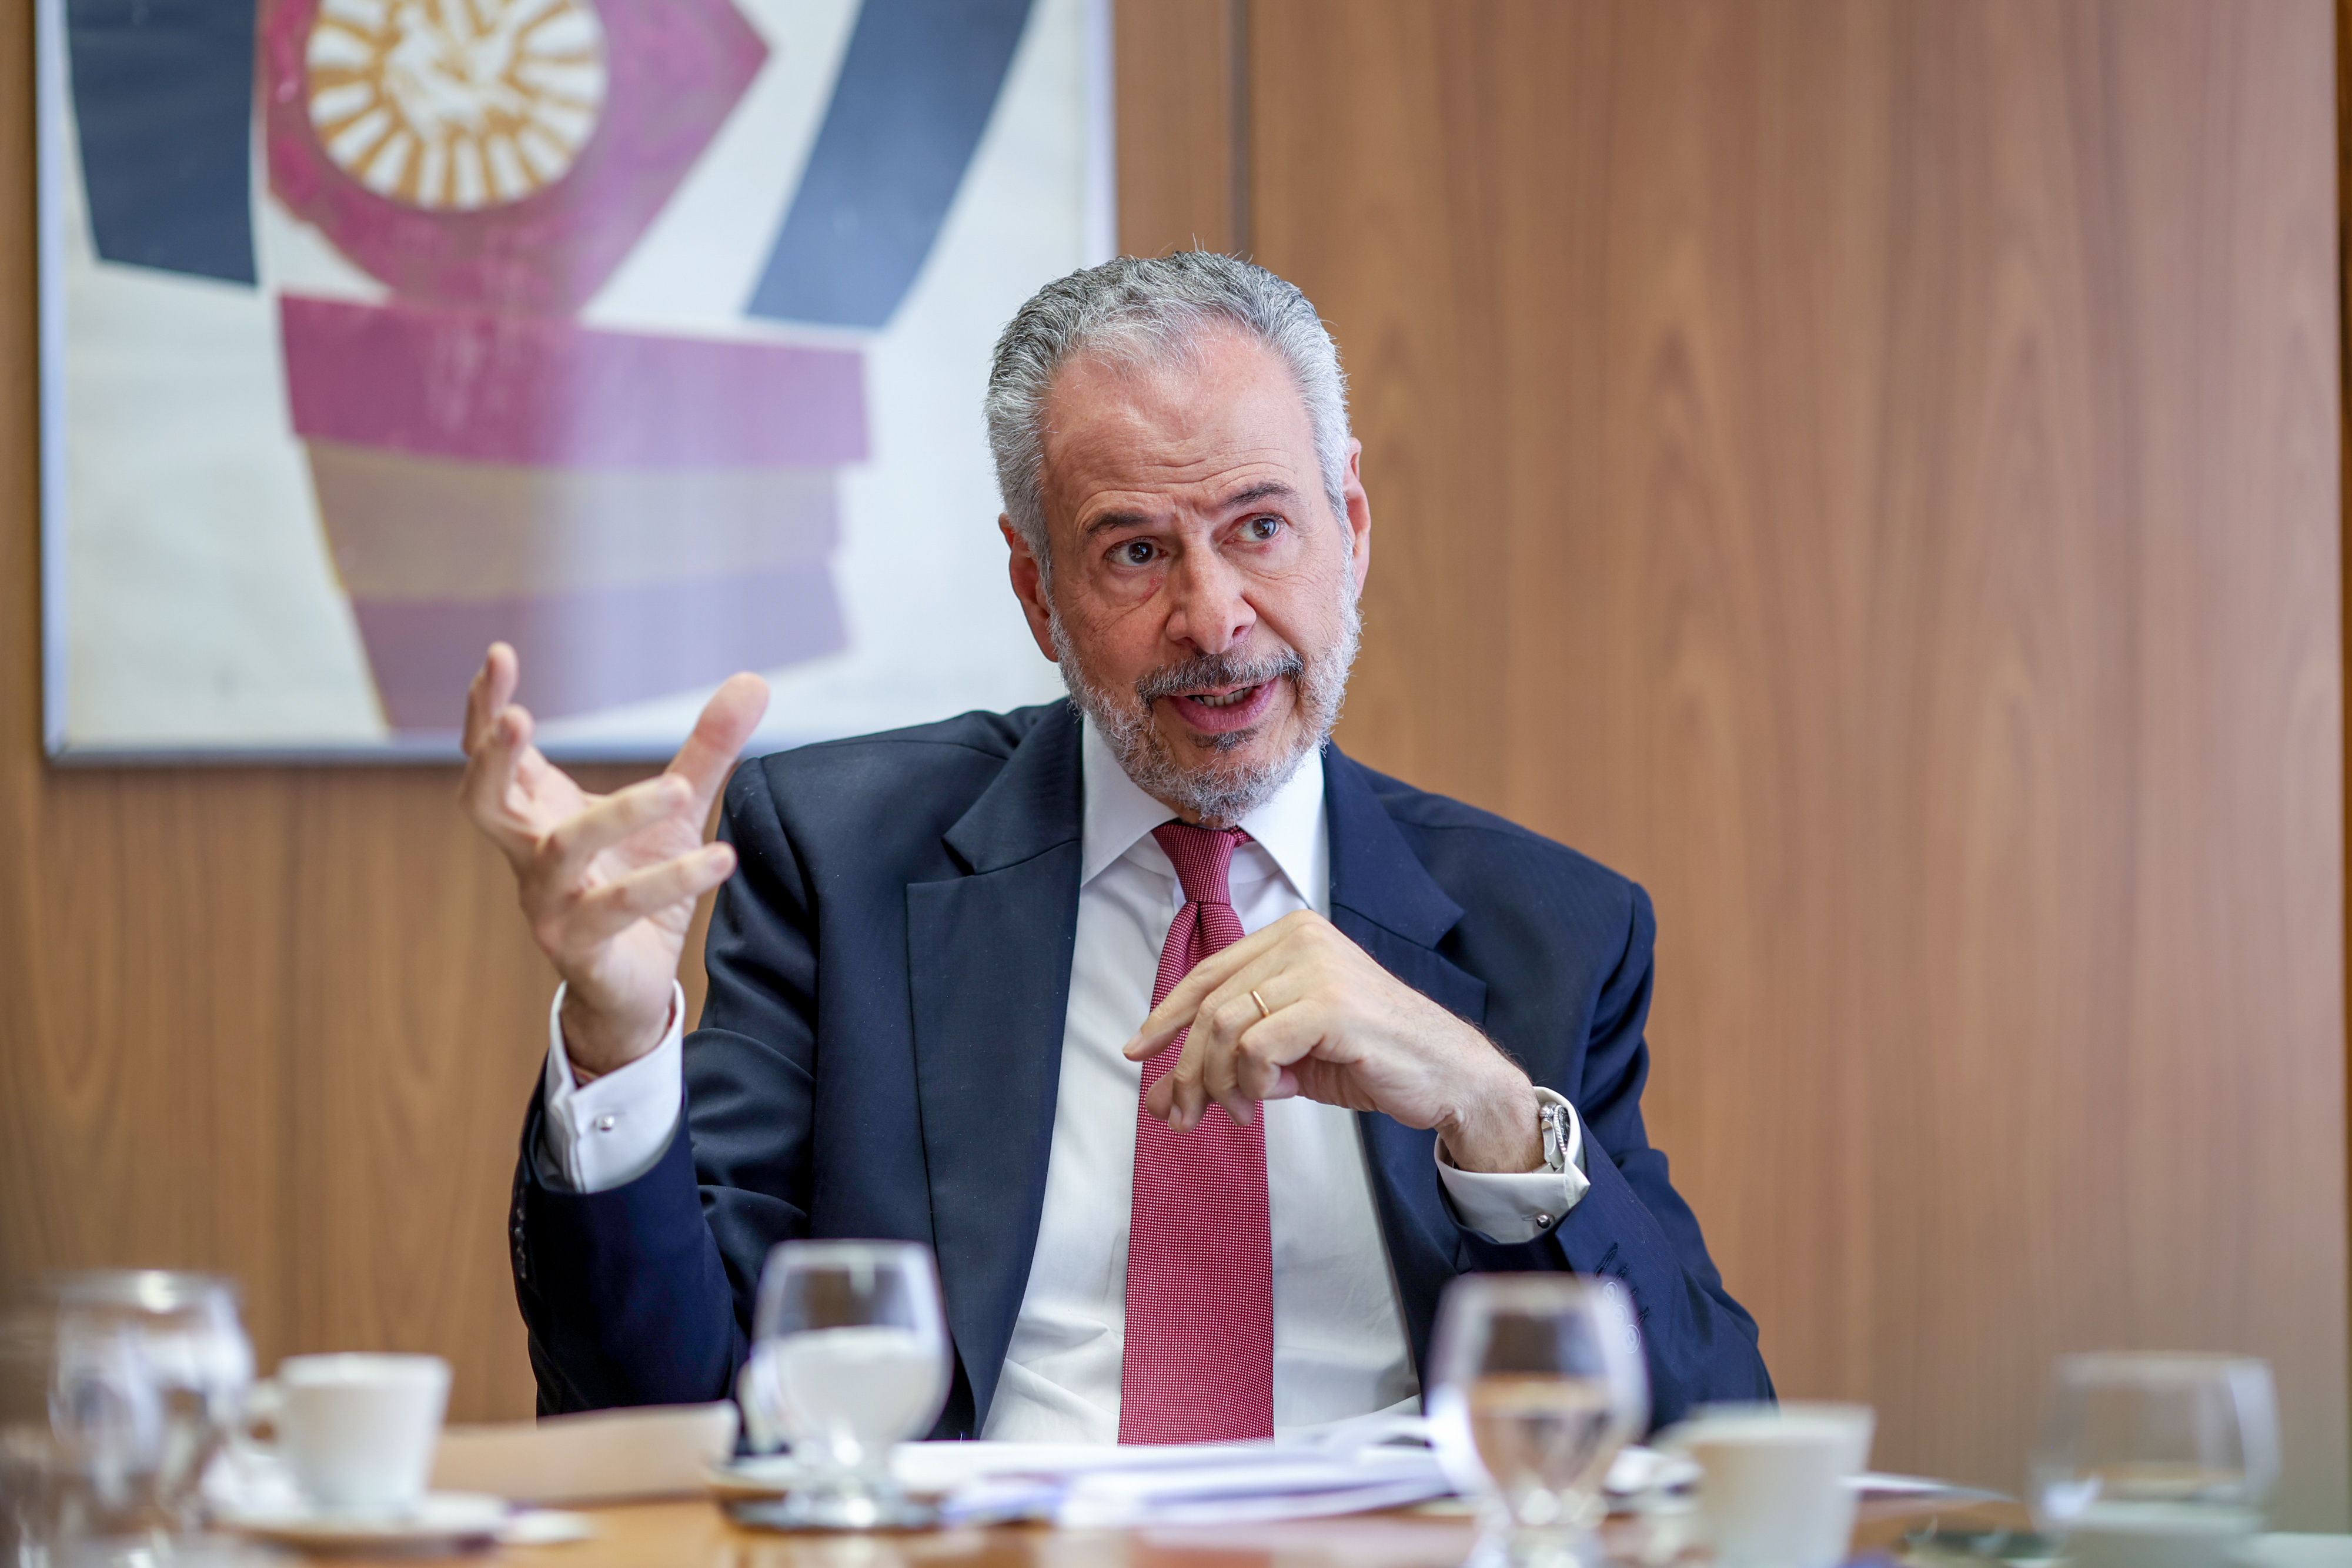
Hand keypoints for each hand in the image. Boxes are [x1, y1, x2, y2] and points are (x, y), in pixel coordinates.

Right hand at [458, 643, 769, 1076]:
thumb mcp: (677, 810)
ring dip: (617, 814)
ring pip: (562, 852)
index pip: (492, 755)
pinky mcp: (580, 946)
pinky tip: (722, 859)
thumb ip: (707, 749)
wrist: (633, 984)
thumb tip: (753, 680)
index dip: (486, 709)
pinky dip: (670, 880)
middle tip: (517, 716)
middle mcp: (531, 855)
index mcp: (539, 814)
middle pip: (484, 800)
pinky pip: (618, 907)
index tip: (498, 656)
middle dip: (492, 757)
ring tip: (675, 790)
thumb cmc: (639, 884)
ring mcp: (549, 903)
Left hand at [1122, 910, 1542, 1171]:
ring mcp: (1317, 967)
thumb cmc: (1371, 1060)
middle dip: (1185, 1067)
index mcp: (1291, 936)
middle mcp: (1301, 939)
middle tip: (1179, 1114)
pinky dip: (1249, 1083)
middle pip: (1209, 1005)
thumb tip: (1164, 1098)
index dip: (1166, 1015)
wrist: (1447, 1075)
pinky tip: (1263, 1104)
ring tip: (1235, 1115)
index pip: (1208, 974)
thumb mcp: (1291, 1057)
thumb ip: (1235, 1062)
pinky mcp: (1330, 1003)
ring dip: (1216, 1083)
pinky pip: (1257, 1046)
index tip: (1138, 1053)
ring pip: (1225, 1026)